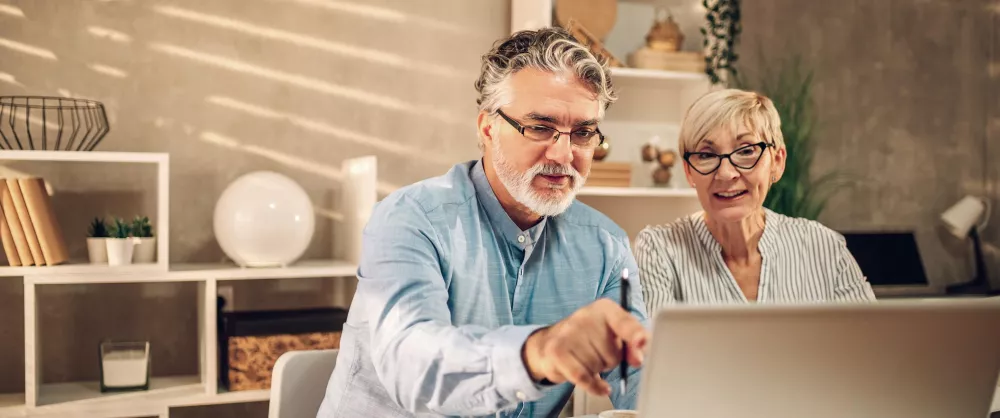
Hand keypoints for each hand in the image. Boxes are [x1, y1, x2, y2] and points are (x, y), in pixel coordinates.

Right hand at [521, 299, 647, 395]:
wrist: (551, 342)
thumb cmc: (589, 338)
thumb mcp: (614, 335)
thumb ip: (632, 344)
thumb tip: (639, 358)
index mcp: (604, 308)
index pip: (624, 322)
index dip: (635, 334)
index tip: (642, 342)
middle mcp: (585, 316)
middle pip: (613, 353)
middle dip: (611, 361)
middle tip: (600, 354)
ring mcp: (568, 332)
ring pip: (598, 366)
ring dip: (597, 370)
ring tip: (589, 360)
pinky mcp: (556, 350)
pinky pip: (582, 377)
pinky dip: (593, 386)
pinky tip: (598, 385)